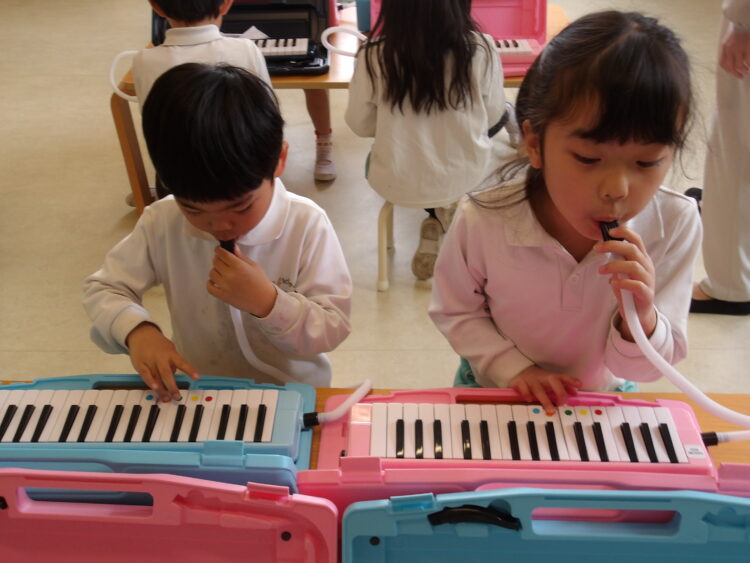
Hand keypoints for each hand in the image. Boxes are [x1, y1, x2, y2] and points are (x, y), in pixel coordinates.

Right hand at [126, 322, 198, 401]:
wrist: (141, 335)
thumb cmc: (158, 344)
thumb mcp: (169, 349)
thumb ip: (173, 362)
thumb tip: (174, 376)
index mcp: (171, 354)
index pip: (182, 362)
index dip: (190, 370)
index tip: (197, 377)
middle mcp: (161, 358)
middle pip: (167, 374)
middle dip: (172, 387)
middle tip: (177, 397)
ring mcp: (150, 361)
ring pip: (156, 377)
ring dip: (161, 390)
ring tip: (166, 399)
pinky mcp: (140, 364)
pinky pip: (145, 375)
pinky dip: (149, 382)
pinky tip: (154, 388)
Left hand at [207, 246, 276, 316]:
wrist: (263, 300)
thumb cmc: (260, 283)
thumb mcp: (254, 266)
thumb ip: (241, 257)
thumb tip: (233, 248)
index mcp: (238, 266)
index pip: (221, 253)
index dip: (219, 250)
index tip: (220, 250)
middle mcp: (230, 275)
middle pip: (215, 262)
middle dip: (218, 259)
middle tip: (223, 261)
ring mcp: (225, 286)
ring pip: (212, 273)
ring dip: (215, 270)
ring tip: (222, 272)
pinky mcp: (222, 296)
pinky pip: (209, 287)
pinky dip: (211, 283)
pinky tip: (216, 281)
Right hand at [509, 365, 581, 414]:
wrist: (520, 370)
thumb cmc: (540, 379)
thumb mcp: (552, 382)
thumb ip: (564, 387)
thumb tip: (575, 394)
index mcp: (551, 377)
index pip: (563, 377)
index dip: (571, 380)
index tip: (579, 385)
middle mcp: (542, 378)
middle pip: (553, 381)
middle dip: (559, 391)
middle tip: (563, 402)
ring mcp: (531, 380)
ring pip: (538, 388)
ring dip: (545, 399)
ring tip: (551, 409)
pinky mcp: (519, 382)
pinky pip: (522, 387)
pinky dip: (526, 393)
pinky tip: (529, 400)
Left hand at [594, 225, 656, 340]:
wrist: (639, 313)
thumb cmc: (629, 289)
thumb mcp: (622, 272)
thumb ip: (616, 260)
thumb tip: (602, 247)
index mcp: (641, 259)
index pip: (636, 240)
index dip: (625, 233)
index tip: (609, 231)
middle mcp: (647, 267)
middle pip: (633, 249)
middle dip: (613, 246)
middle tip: (596, 248)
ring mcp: (648, 280)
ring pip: (633, 266)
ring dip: (614, 265)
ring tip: (600, 270)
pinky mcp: (646, 294)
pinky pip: (636, 285)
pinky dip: (623, 282)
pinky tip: (613, 283)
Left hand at [719, 24, 749, 78]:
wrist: (744, 18)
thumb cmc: (740, 26)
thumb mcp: (730, 37)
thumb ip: (729, 47)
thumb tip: (732, 58)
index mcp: (724, 47)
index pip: (722, 63)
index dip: (727, 70)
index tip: (732, 72)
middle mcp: (730, 49)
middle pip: (730, 67)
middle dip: (735, 73)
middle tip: (741, 75)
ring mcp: (739, 48)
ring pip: (740, 65)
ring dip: (744, 70)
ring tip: (748, 71)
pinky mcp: (748, 47)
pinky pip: (748, 60)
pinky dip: (749, 65)